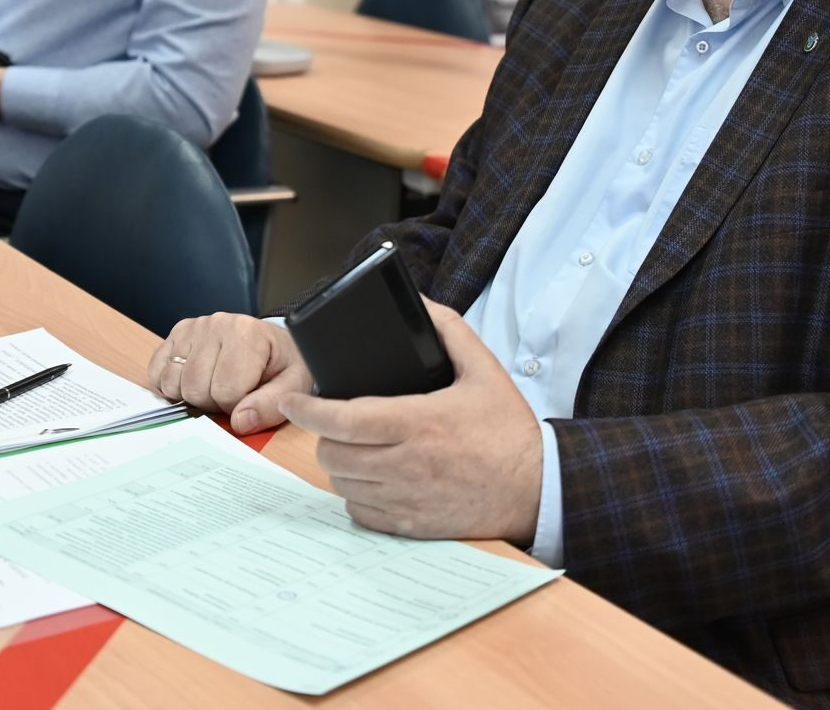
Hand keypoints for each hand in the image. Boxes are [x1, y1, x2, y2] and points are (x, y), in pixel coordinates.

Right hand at [147, 313, 313, 433]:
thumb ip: (271, 405)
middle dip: (212, 403)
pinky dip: (170, 385)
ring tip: (213, 386)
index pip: (226, 391)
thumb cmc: (281, 364)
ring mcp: (194, 327)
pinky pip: (157, 371)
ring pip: (173, 382)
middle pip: (195, 388)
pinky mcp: (177, 333)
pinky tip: (192, 381)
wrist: (274, 343)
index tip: (249, 399)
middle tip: (231, 394)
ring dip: (190, 396)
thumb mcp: (293, 384)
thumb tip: (239, 422)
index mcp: (248, 334)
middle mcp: (218, 324)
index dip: (237, 407)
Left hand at [278, 298, 542, 543]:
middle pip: (334, 454)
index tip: (290, 400)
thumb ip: (449, 330)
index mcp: (421, 422)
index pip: (345, 419)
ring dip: (340, 464)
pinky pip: (361, 513)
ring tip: (353, 447)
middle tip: (332, 422)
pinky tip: (372, 478)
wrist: (538, 488)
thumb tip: (418, 303)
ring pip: (343, 484)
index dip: (308, 410)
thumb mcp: (484, 369)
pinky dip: (357, 495)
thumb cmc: (508, 430)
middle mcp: (408, 464)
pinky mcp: (412, 526)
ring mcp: (408, 499)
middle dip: (324, 435)